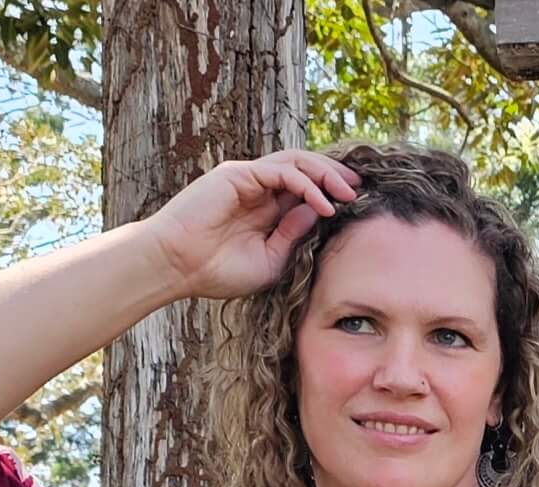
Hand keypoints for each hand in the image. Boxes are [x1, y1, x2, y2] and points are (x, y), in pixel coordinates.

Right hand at [147, 150, 362, 304]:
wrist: (179, 267)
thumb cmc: (218, 271)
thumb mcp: (271, 260)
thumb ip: (294, 236)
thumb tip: (320, 212)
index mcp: (266, 209)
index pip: (305, 189)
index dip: (331, 191)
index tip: (356, 203)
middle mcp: (259, 189)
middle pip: (305, 169)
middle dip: (335, 176)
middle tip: (360, 189)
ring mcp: (249, 179)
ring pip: (297, 163)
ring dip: (326, 175)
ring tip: (348, 193)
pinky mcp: (240, 175)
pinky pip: (282, 172)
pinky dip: (306, 184)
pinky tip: (323, 203)